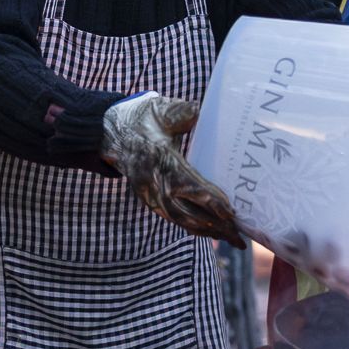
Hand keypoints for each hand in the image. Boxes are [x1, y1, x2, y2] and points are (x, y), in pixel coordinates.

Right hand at [100, 92, 245, 247]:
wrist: (109, 132)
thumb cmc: (141, 118)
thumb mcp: (160, 109)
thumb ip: (180, 112)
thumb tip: (199, 111)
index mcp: (158, 158)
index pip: (186, 184)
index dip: (208, 200)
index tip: (230, 212)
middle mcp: (152, 181)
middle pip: (186, 211)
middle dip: (214, 225)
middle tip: (239, 237)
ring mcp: (148, 193)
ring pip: (179, 219)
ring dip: (206, 231)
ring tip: (231, 238)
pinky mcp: (148, 199)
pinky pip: (172, 218)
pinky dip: (193, 226)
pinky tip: (211, 232)